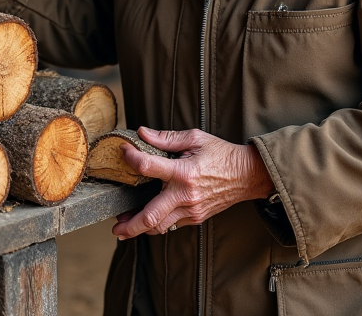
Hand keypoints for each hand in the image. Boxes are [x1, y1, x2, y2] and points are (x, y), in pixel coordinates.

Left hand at [111, 127, 274, 239]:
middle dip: (130, 225)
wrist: (248, 175)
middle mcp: (185, 195)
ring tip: (125, 226)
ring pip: (160, 226)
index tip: (123, 152)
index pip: (148, 167)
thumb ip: (166, 138)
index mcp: (184, 172)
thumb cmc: (222, 155)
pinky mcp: (196, 217)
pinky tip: (148, 219)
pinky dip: (157, 224)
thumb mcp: (195, 138)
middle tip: (114, 227)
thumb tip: (141, 133)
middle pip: (150, 216)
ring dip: (140, 229)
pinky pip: (172, 225)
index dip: (131, 158)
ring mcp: (191, 210)